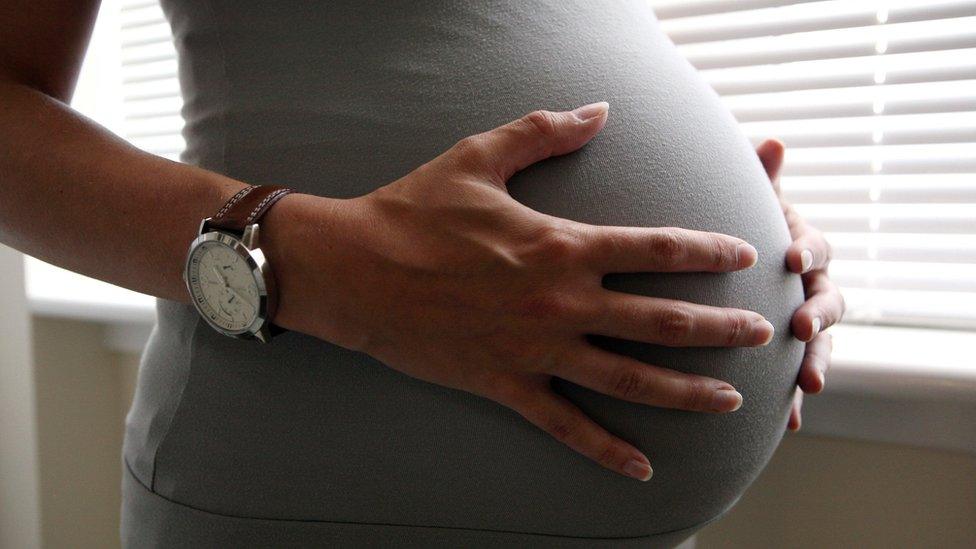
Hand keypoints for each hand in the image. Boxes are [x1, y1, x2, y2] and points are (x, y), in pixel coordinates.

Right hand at [267, 103, 774, 480]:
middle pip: (661, 320)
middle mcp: (561, 303)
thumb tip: (599, 109)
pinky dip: (606, 450)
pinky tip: (642, 470)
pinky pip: (566, 425)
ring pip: (629, 379)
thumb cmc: (414, 212)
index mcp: (561, 246)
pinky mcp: (506, 384)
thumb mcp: (478, 158)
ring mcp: (537, 349)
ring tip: (730, 399)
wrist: (354, 272)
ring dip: (686, 391)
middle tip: (763, 334)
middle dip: (720, 327)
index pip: (655, 247)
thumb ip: (544, 133)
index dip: (707, 250)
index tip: (745, 254)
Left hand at [755, 139, 845, 431]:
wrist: (729, 268)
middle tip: (802, 325)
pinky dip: (793, 398)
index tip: (791, 258)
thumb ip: (760, 177)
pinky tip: (787, 422)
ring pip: (821, 342)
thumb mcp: (746, 200)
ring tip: (810, 383)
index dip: (807, 250)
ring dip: (818, 360)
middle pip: (829, 299)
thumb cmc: (738, 226)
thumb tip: (772, 141)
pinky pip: (794, 376)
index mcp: (803, 246)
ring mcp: (804, 319)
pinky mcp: (789, 352)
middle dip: (819, 313)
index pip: (816, 247)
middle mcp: (811, 285)